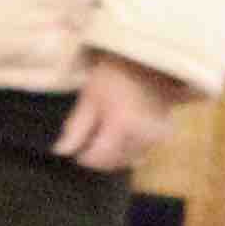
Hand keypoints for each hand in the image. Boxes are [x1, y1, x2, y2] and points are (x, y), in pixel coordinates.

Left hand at [56, 52, 190, 172]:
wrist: (148, 64)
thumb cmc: (114, 77)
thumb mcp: (89, 99)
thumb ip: (75, 128)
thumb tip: (61, 152)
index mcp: (122, 124)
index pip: (99, 157)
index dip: (84, 158)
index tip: (77, 152)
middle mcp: (142, 134)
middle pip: (115, 161)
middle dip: (99, 157)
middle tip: (89, 142)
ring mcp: (156, 136)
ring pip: (128, 160)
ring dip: (114, 155)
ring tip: (106, 135)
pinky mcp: (163, 136)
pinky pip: (141, 153)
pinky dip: (128, 149)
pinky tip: (122, 134)